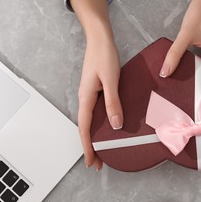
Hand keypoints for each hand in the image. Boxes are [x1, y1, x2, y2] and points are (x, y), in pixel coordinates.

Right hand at [78, 38, 122, 169]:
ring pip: (91, 121)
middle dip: (91, 146)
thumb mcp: (110, 80)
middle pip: (86, 128)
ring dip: (96, 136)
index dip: (88, 147)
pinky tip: (108, 126)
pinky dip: (100, 123)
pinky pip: (96, 112)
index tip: (92, 162)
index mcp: (86, 98)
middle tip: (99, 162)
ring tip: (104, 148)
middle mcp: (85, 98)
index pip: (84, 129)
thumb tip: (116, 124)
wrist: (99, 39)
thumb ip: (113, 102)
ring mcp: (90, 94)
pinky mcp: (96, 90)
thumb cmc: (103, 56)